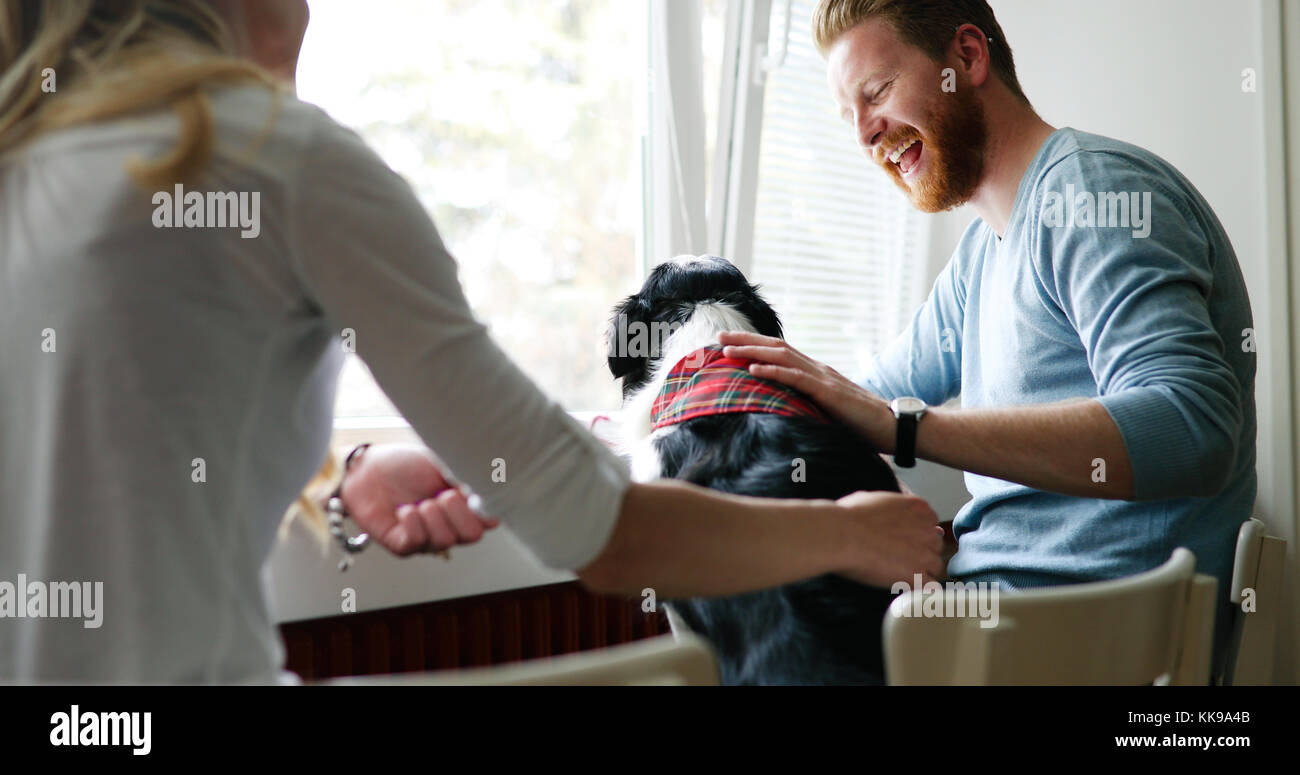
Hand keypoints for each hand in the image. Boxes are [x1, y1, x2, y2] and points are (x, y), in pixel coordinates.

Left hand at [341, 443, 498, 555]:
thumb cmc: (405, 464)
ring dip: (433, 517)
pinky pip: (416, 543)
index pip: (488, 519)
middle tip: (443, 495)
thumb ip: (464, 477)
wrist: (368, 467)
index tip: (471, 494)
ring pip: (445, 541)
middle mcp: (447, 524)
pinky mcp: (401, 544)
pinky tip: (405, 510)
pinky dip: (413, 524)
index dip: (484, 510)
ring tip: (421, 501)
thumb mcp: (440, 463)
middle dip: (459, 514)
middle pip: (471, 536)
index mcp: (462, 506)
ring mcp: (425, 537)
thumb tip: (484, 489)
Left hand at [718, 332, 895, 450]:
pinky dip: (772, 372)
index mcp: (817, 373)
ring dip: (752, 352)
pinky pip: (796, 378)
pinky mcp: (828, 392)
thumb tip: (787, 413)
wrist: (895, 427)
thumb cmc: (864, 425)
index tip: (730, 344)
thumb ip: (810, 406)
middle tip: (719, 337)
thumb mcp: (829, 412)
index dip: (755, 346)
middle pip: (776, 347)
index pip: (781, 353)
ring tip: (727, 351)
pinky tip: (753, 370)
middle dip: (746, 341)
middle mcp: (817, 369)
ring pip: (781, 357)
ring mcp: (823, 378)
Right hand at [832, 491, 945, 586]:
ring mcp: (925, 553)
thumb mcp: (874, 498)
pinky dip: (920, 589)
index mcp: (918, 508)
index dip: (917, 535)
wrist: (840, 535)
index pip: (931, 524)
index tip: (903, 541)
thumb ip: (892, 504)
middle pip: (935, 546)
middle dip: (920, 553)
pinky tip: (904, 586)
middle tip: (898, 558)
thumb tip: (894, 509)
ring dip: (921, 571)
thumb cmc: (849, 516)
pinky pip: (931, 587)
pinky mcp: (917, 575)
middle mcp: (927, 529)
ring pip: (935, 567)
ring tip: (898, 573)